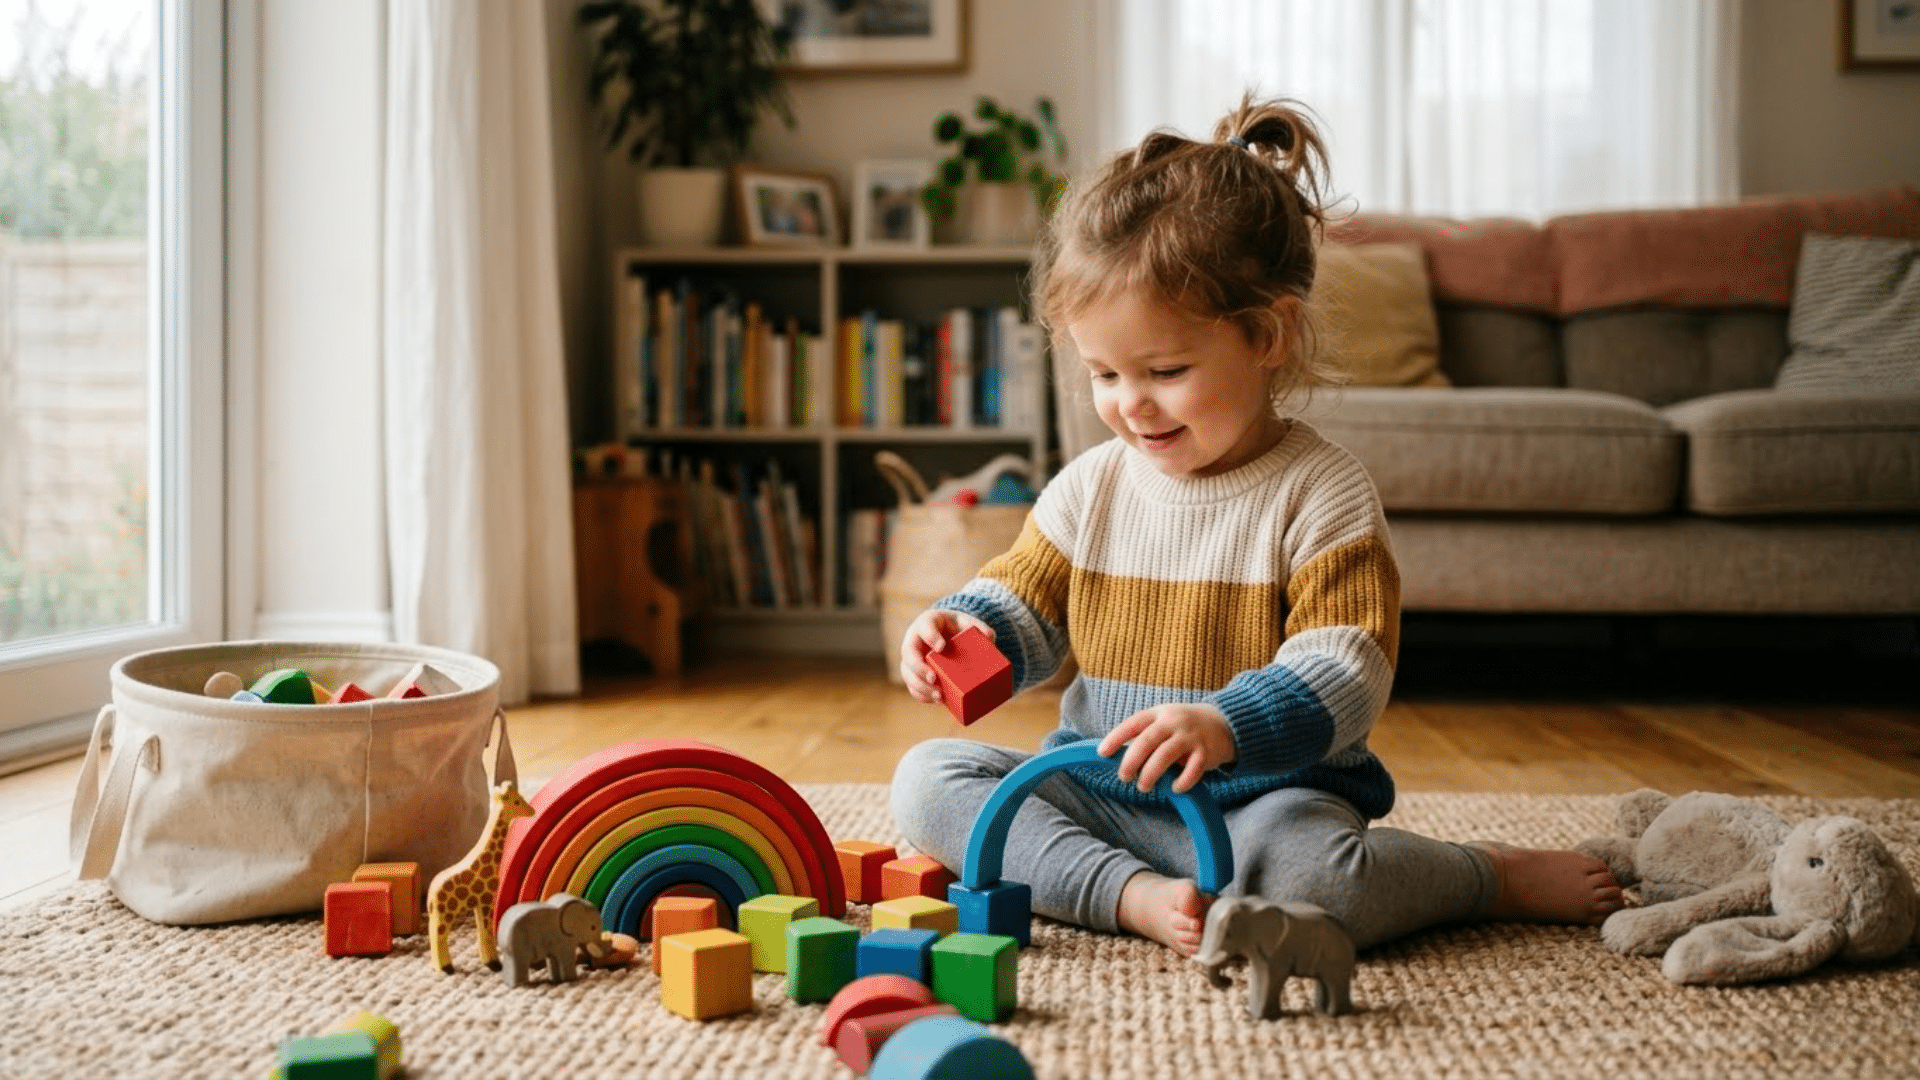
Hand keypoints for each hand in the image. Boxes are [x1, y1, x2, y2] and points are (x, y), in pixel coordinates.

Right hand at [899, 608, 995, 706]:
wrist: (946, 633)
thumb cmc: (955, 626)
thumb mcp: (967, 622)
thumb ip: (979, 627)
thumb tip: (990, 639)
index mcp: (927, 622)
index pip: (924, 627)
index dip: (931, 637)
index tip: (942, 647)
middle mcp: (914, 640)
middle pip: (908, 653)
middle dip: (919, 668)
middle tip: (934, 678)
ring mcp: (912, 658)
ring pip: (907, 673)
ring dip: (921, 686)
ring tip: (939, 696)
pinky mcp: (914, 674)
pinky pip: (912, 686)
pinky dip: (922, 695)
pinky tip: (936, 700)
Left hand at [1098, 703, 1236, 793]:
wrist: (1225, 723)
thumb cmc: (1184, 727)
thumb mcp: (1164, 721)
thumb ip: (1144, 735)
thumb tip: (1116, 757)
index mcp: (1158, 714)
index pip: (1133, 724)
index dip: (1116, 738)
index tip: (1102, 753)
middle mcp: (1173, 723)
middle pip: (1147, 741)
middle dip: (1132, 760)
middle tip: (1123, 777)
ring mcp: (1190, 737)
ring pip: (1166, 755)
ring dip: (1151, 773)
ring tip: (1143, 787)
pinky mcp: (1206, 752)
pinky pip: (1193, 769)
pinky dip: (1182, 781)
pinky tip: (1175, 789)